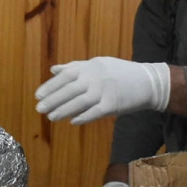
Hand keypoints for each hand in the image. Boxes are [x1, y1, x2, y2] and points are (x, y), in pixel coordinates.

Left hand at [35, 57, 169, 124]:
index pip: (65, 76)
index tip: (38, 95)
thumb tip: (53, 69)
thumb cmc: (120, 73)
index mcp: (90, 66)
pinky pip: (95, 112)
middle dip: (52, 100)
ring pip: (79, 102)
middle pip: (69, 90)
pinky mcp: (113, 104)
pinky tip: (72, 122)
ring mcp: (105, 91)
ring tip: (51, 117)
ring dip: (63, 110)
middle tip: (39, 109)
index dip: (50, 86)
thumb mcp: (98, 64)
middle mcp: (95, 77)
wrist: (148, 82)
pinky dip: (83, 117)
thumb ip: (75, 67)